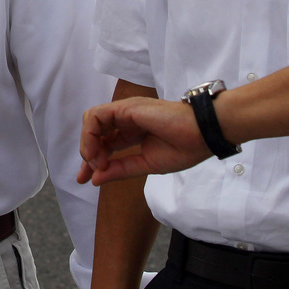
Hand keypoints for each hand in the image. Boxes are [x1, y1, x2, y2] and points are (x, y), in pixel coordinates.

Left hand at [77, 96, 210, 185]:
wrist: (202, 134)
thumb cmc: (183, 148)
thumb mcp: (145, 164)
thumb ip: (120, 169)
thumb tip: (96, 179)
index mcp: (132, 132)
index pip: (104, 144)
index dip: (92, 161)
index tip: (86, 180)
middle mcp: (125, 120)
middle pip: (95, 132)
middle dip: (86, 154)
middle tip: (87, 175)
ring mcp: (125, 112)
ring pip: (92, 122)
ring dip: (88, 144)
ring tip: (97, 163)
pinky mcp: (125, 108)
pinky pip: (96, 116)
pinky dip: (91, 135)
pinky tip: (99, 153)